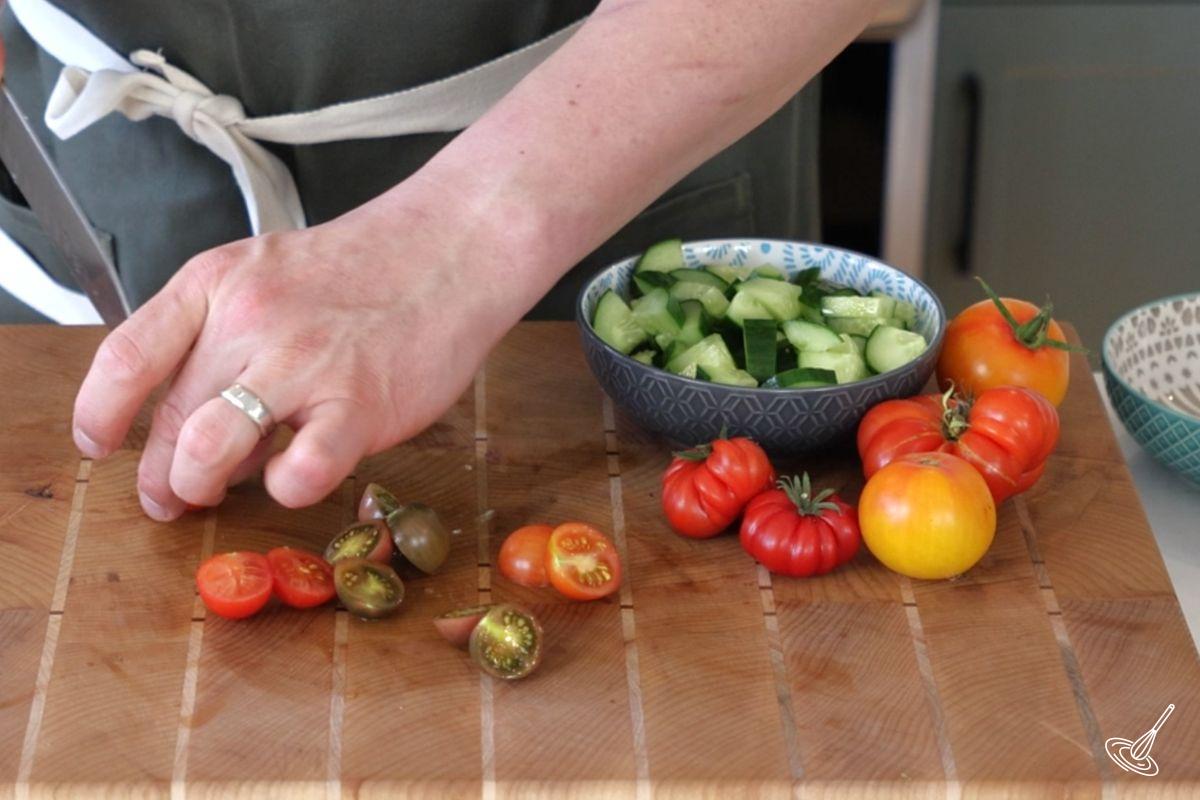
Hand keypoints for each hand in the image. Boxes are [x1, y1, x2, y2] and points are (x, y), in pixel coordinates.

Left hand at [72, 188, 519, 519]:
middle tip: (173, 493)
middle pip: (167, 421)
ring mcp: (303, 364)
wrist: (447, 250)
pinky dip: (285, 490)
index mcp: (215, 285)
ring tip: (215, 493)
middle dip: (159, 475)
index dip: (98, 416)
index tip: (100, 444)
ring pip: (208, 452)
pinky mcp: (358, 405)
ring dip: (199, 488)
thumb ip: (218, 334)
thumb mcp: (264, 274)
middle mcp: (249, 322)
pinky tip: (294, 475)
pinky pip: (297, 475)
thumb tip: (185, 417)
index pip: (125, 360)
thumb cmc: (361, 271)